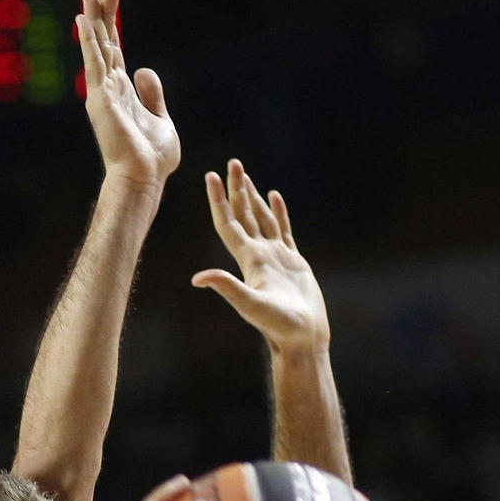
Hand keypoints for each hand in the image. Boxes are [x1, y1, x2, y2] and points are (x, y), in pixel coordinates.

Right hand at [77, 0, 178, 195]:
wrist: (143, 178)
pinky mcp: (101, 99)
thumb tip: (142, 69)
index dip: (112, 23)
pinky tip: (83, 21)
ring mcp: (103, 94)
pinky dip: (89, 42)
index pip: (116, 50)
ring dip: (92, 21)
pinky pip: (95, 63)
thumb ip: (153, 94)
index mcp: (123, 92)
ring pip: (97, 49)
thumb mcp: (161, 119)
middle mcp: (109, 90)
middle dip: (101, 15)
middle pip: (104, 43)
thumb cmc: (152, 159)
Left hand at [193, 160, 328, 354]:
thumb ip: (227, 288)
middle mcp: (258, 255)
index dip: (219, 200)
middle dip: (237, 189)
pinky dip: (277, 212)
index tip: (211, 176)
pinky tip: (273, 197)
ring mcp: (275, 257)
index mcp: (248, 260)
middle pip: (244, 215)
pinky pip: (283, 229)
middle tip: (232, 163)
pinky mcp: (292, 261)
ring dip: (252, 197)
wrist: (301, 337)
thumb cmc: (278, 325)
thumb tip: (198, 278)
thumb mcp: (250, 304)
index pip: (228, 223)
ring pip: (261, 219)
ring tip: (245, 176)